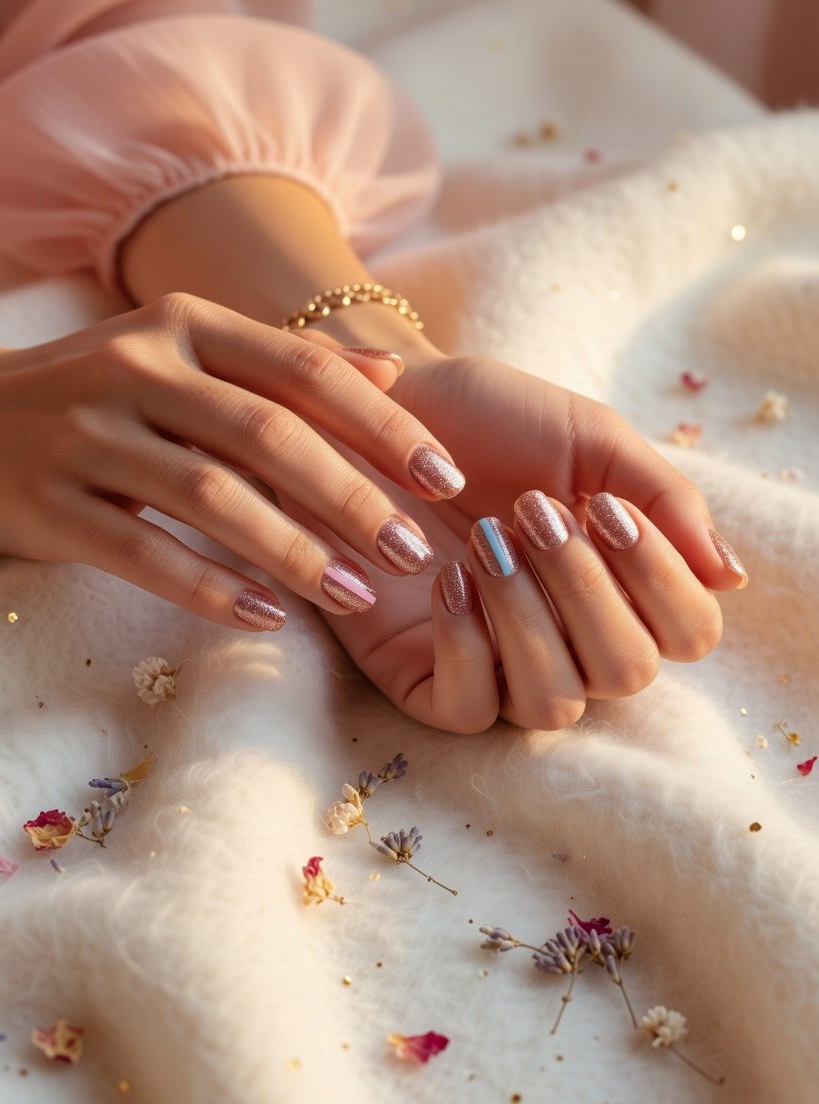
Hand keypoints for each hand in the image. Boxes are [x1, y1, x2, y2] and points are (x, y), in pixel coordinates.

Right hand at [0, 294, 466, 630]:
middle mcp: (141, 369)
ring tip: (360, 594)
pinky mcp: (50, 501)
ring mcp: (90, 435)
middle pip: (270, 434)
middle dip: (355, 497)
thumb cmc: (98, 389)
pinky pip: (141, 549)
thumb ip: (286, 362)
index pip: (306, 371)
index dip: (385, 425)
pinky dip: (209, 584)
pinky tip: (266, 617)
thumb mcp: (186, 353)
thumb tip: (393, 372)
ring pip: (211, 495)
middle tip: (419, 550)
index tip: (449, 478)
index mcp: (188, 328)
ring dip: (295, 550)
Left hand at [299, 352, 743, 732]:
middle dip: (587, 588)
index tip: (605, 508)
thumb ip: (662, 497)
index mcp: (621, 583)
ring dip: (529, 616)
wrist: (385, 406)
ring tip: (487, 536)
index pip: (687, 631)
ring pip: (553, 703)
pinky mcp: (424, 676)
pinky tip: (449, 576)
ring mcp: (499, 663)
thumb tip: (730, 575)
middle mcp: (570, 636)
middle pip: (627, 673)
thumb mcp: (589, 437)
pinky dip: (467, 644)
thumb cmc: (491, 422)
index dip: (661, 579)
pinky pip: (467, 708)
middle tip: (533, 510)